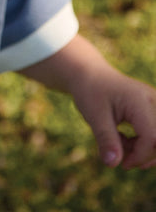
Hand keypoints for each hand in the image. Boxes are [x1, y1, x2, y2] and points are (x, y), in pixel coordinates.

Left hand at [20, 34, 155, 169]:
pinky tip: (124, 139)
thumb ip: (106, 139)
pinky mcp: (153, 110)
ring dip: (143, 150)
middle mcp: (153, 101)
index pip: (153, 138)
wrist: (90, 75)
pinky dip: (142, 143)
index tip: (121, 163)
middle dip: (143, 155)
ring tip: (119, 143)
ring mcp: (155, 104)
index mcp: (139, 101)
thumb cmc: (90, 92)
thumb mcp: (94, 115)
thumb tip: (113, 164)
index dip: (140, 156)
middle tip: (120, 155)